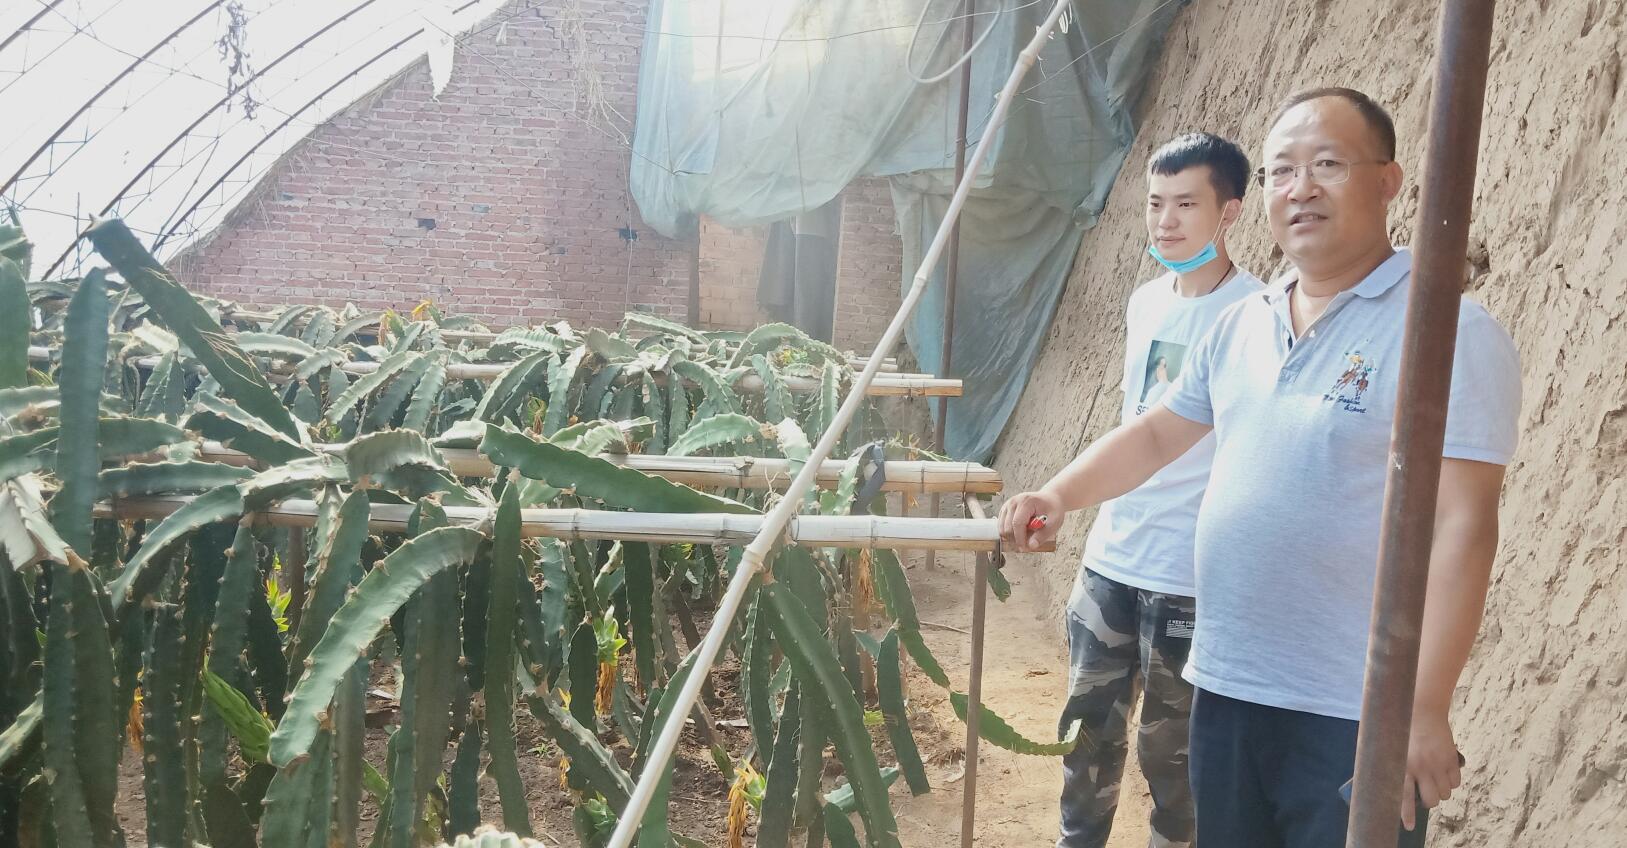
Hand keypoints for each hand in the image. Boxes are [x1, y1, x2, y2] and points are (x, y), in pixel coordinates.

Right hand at [997, 489, 1063, 552]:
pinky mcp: (1005, 509)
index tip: (1025, 548)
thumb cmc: (1053, 509)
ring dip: (1012, 536)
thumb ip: (1043, 534)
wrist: (1050, 499)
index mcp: (1026, 502)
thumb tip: (1031, 546)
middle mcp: (1014, 501)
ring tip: (1026, 535)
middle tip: (1027, 543)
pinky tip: (1021, 531)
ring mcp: (1008, 505)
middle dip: (1016, 539)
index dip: (1020, 538)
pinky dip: (1009, 532)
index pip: (1017, 523)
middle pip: (1007, 527)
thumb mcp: (1054, 522)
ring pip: (1002, 528)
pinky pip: (1001, 526)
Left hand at [1401, 708, 1461, 830]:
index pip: (1404, 796)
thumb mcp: (1392, 747)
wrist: (1422, 709)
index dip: (1407, 814)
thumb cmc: (1403, 728)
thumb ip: (1395, 766)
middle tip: (1426, 792)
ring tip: (1435, 778)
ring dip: (1441, 790)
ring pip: (1445, 793)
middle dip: (1430, 801)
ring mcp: (1438, 764)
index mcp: (1402, 766)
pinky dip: (1452, 781)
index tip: (1409, 826)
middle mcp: (1421, 768)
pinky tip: (1445, 772)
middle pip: (1431, 801)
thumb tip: (1394, 787)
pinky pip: (1456, 782)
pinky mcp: (1451, 759)